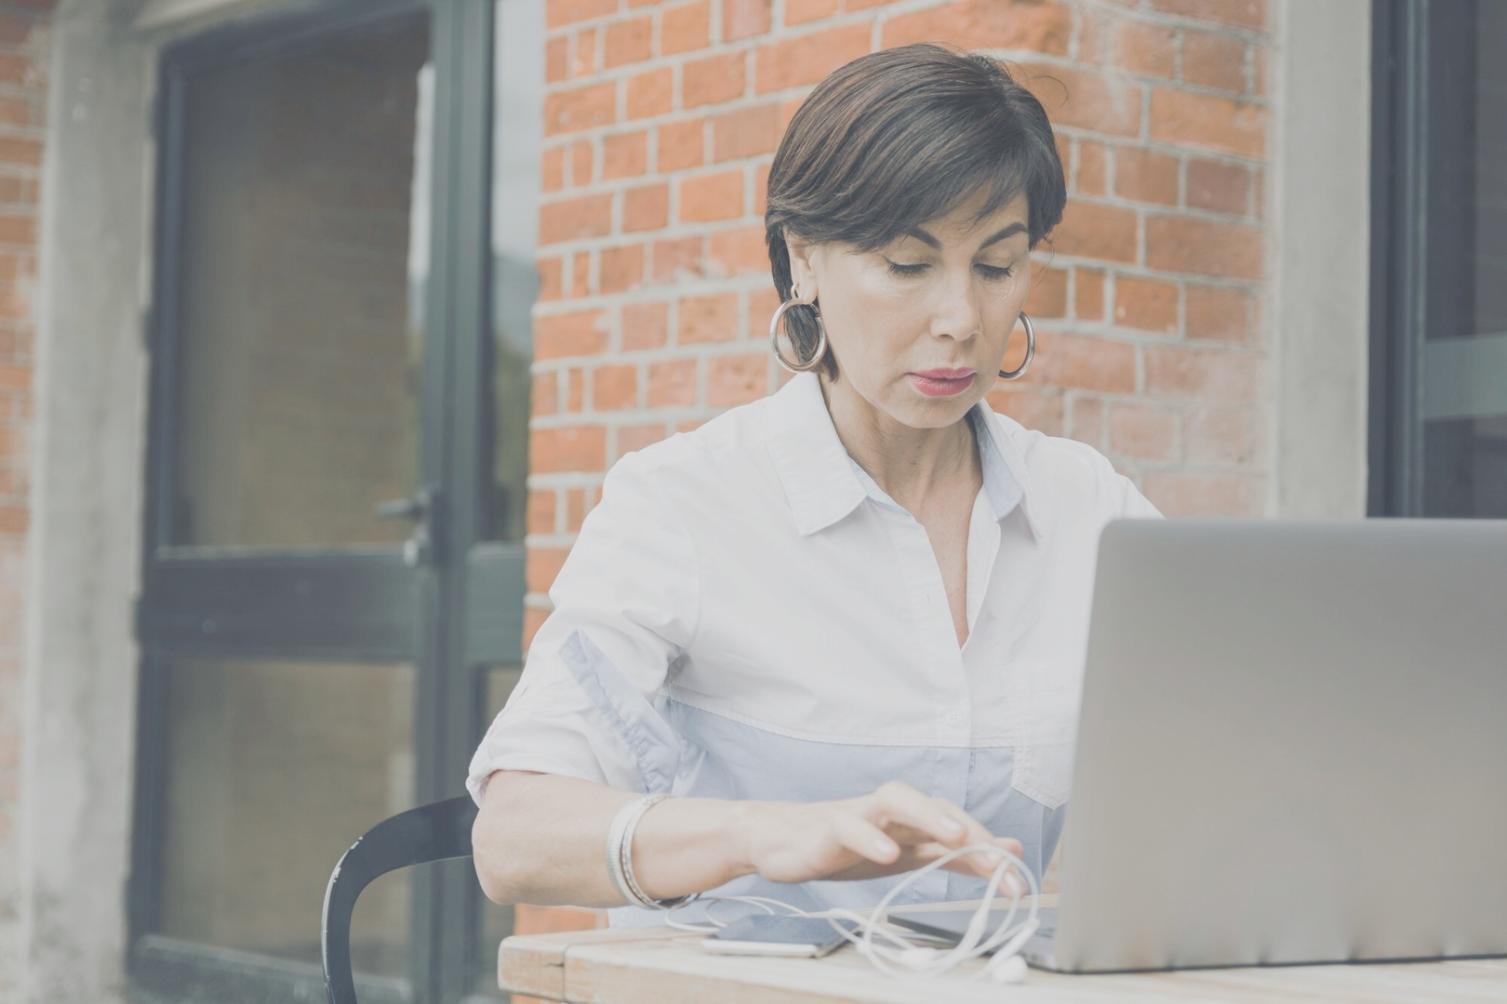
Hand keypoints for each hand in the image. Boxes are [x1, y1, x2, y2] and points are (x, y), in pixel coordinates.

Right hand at [738, 780, 1023, 884]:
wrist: (783, 841)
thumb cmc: (850, 845)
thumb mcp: (909, 855)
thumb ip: (958, 855)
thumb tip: (1010, 852)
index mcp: (912, 820)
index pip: (957, 826)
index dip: (989, 850)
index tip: (1018, 883)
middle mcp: (891, 811)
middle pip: (933, 804)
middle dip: (969, 828)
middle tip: (1001, 856)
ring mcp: (860, 816)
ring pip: (896, 799)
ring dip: (927, 813)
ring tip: (955, 835)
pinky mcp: (829, 829)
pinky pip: (850, 826)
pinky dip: (870, 837)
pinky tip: (888, 855)